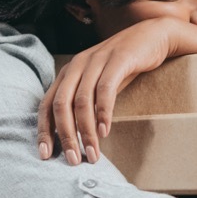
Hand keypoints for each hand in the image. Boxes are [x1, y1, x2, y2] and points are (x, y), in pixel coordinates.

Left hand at [37, 17, 177, 164]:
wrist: (152, 37)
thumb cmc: (123, 66)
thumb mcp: (97, 83)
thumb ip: (83, 103)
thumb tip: (72, 137)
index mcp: (67, 73)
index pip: (47, 104)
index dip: (44, 130)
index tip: (45, 155)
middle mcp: (77, 66)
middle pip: (61, 105)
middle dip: (65, 136)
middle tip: (73, 160)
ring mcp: (96, 61)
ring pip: (82, 101)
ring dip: (86, 131)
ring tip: (92, 154)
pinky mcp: (117, 60)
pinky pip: (105, 90)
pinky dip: (103, 113)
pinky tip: (105, 132)